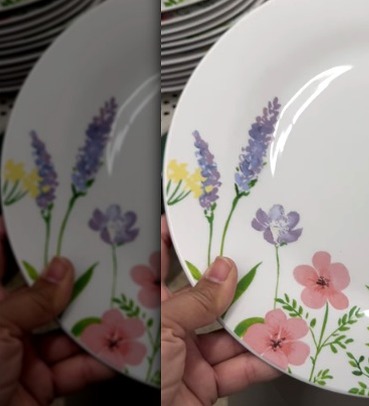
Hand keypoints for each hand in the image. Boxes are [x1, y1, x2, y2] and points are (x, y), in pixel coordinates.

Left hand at [0, 219, 114, 404]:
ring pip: (66, 331)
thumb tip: (62, 268)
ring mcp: (22, 358)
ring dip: (96, 321)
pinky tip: (122, 346)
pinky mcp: (42, 384)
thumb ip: (31, 301)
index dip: (14, 238)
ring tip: (124, 302)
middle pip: (42, 296)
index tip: (43, 215)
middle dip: (73, 280)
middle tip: (103, 256)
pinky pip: (77, 366)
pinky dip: (101, 359)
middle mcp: (2, 329)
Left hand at [161, 216, 279, 404]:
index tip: (195, 217)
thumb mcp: (163, 333)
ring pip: (227, 334)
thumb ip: (195, 302)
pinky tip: (281, 348)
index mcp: (145, 314)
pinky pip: (239, 369)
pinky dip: (262, 360)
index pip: (156, 268)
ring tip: (282, 302)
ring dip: (255, 323)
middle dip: (232, 284)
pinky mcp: (206, 386)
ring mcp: (188, 360)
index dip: (173, 242)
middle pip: (204, 300)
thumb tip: (225, 269)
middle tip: (259, 258)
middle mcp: (166, 333)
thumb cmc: (136, 385)